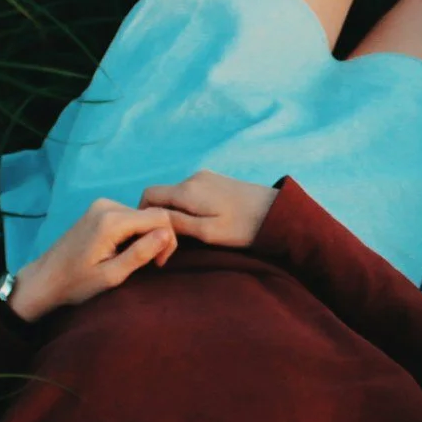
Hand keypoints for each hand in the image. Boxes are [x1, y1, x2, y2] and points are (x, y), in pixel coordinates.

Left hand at [13, 198, 177, 318]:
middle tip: (150, 264)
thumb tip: (168, 234)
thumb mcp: (112, 275)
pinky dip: (134, 232)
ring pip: (142, 216)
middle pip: (152, 214)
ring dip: (146, 236)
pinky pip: (129, 216)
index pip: (160, 217)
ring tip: (133, 259)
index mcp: (112, 220)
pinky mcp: (98, 209)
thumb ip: (141, 252)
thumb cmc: (77, 283)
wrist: (45, 278)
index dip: (168, 240)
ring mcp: (102, 205)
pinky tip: (123, 250)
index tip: (158, 263)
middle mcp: (108, 205)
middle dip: (158, 238)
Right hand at [139, 170, 279, 248]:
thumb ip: (178, 224)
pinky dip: (188, 208)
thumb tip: (153, 220)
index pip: (148, 196)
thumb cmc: (244, 227)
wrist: (278, 212)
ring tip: (189, 236)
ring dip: (176, 214)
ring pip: (176, 196)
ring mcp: (205, 177)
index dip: (143, 216)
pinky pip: (191, 194)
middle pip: (162, 196)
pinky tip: (202, 224)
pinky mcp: (215, 181)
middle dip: (161, 218)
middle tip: (171, 243)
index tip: (153, 236)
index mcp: (187, 190)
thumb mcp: (208, 232)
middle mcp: (192, 178)